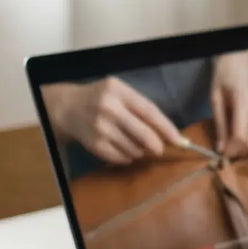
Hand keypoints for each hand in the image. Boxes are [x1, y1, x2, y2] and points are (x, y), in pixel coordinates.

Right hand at [42, 78, 183, 165]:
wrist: (67, 107)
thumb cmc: (100, 98)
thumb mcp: (119, 91)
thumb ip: (141, 108)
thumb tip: (167, 133)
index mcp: (119, 91)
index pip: (150, 112)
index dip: (168, 129)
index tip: (180, 141)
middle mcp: (109, 108)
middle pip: (144, 134)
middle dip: (156, 145)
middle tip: (159, 149)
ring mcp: (100, 127)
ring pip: (134, 149)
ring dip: (140, 151)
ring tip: (133, 143)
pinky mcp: (94, 144)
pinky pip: (121, 157)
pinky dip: (127, 157)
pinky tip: (122, 148)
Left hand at [211, 52, 247, 157]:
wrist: (237, 72)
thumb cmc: (223, 84)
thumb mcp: (215, 102)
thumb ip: (220, 125)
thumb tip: (220, 149)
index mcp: (243, 103)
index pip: (240, 135)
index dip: (231, 148)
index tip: (222, 153)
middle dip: (239, 152)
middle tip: (228, 151)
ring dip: (247, 150)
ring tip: (235, 147)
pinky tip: (242, 143)